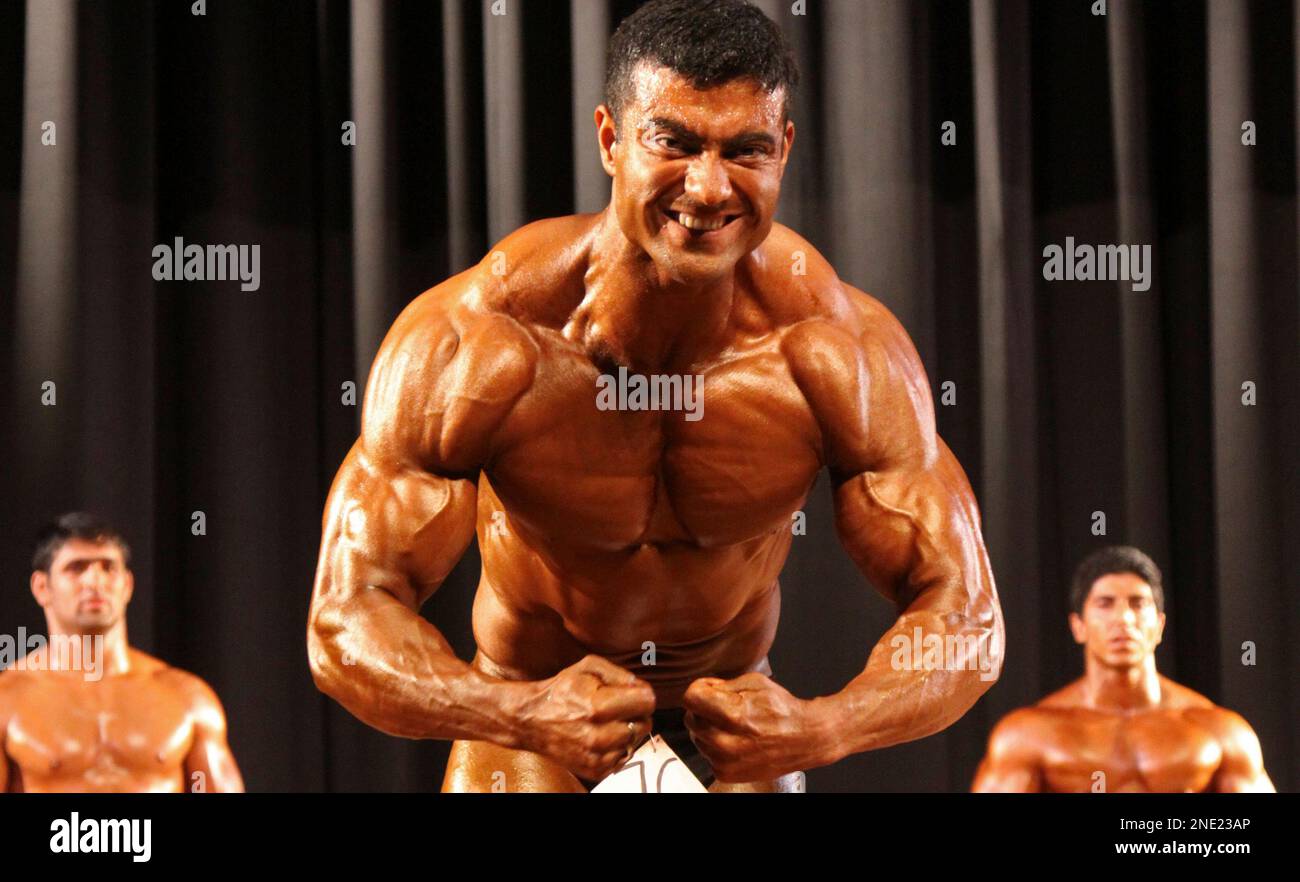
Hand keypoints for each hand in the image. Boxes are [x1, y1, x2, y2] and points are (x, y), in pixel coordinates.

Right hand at [513, 655, 654, 782]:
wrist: (532, 720)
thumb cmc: (561, 691)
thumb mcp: (588, 668)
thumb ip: (620, 674)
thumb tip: (642, 687)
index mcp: (598, 707)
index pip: (647, 702)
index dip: (642, 693)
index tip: (633, 692)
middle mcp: (599, 736)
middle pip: (645, 723)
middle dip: (636, 712)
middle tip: (617, 706)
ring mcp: (597, 757)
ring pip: (636, 741)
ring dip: (628, 730)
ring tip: (608, 721)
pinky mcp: (596, 771)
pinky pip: (625, 756)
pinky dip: (618, 746)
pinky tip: (603, 735)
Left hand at [682, 673, 831, 782]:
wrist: (805, 740)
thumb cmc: (782, 710)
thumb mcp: (754, 683)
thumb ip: (723, 685)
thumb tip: (704, 691)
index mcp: (732, 715)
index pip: (691, 697)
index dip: (702, 688)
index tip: (712, 690)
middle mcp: (725, 742)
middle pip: (691, 717)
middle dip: (705, 709)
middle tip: (726, 708)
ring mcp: (724, 761)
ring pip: (697, 737)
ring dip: (710, 729)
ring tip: (734, 726)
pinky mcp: (725, 773)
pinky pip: (706, 754)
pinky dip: (716, 746)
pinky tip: (736, 740)